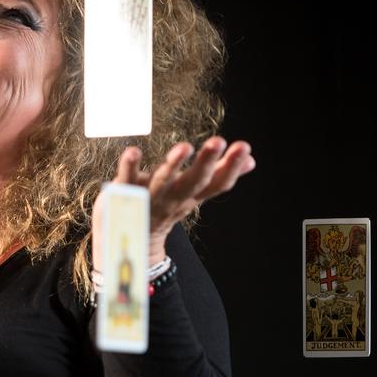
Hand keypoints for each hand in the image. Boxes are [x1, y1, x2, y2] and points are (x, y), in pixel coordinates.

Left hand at [95, 137, 255, 267]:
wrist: (129, 235)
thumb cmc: (165, 205)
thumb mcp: (195, 193)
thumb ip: (219, 176)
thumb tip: (251, 160)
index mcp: (193, 195)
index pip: (217, 184)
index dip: (232, 167)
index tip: (244, 147)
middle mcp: (174, 197)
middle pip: (193, 181)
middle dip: (206, 162)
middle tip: (218, 141)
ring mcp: (149, 196)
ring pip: (163, 181)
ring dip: (174, 164)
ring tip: (185, 146)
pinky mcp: (124, 191)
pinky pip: (126, 179)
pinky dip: (129, 166)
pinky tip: (133, 151)